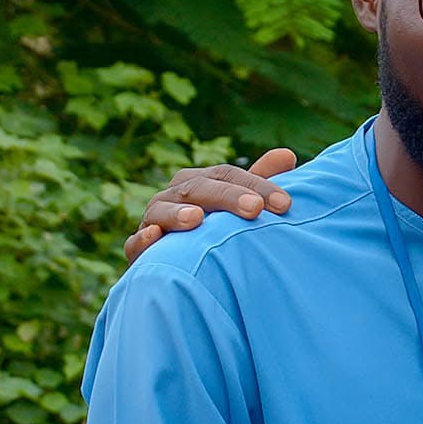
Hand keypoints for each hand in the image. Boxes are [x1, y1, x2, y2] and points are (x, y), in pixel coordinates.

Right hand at [124, 148, 296, 264]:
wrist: (182, 268)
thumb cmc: (218, 230)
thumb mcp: (240, 205)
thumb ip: (259, 183)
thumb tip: (287, 155)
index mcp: (199, 182)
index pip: (228, 175)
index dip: (257, 185)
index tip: (286, 204)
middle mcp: (174, 196)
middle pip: (199, 188)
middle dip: (227, 197)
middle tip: (255, 209)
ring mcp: (153, 220)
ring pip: (162, 210)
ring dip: (178, 213)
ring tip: (197, 218)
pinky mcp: (139, 250)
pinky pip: (135, 243)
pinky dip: (142, 239)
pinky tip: (153, 236)